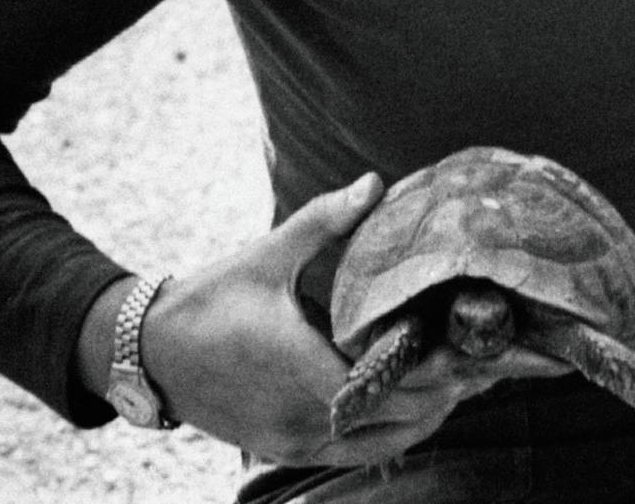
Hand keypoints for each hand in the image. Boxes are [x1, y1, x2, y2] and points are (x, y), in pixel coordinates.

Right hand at [136, 174, 563, 466]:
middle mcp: (301, 414)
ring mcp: (291, 439)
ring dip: (421, 418)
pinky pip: (350, 453)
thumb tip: (376, 182)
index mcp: (302, 367)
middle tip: (486, 367)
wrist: (147, 351)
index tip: (476, 351)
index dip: (437, 373)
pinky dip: (387, 435)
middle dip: (444, 394)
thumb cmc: (210, 299)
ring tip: (460, 386)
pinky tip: (411, 408)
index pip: (388, 384)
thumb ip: (325, 221)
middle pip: (395, 419)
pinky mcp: (282, 448)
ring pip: (378, 445)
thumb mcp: (267, 254)